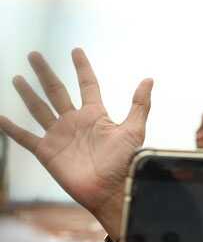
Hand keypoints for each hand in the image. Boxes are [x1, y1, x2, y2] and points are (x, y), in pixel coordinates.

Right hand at [0, 48, 151, 236]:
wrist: (112, 190)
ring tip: (17, 78)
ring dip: (27, 94)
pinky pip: (25, 137)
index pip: (87, 85)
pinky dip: (11, 129)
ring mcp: (59, 136)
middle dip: (45, 73)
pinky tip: (0, 118)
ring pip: (39, 109)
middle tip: (34, 54)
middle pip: (57, 91)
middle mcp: (75, 122)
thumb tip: (149, 79)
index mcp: (96, 115)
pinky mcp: (47, 152)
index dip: (82, 68)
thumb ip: (140, 105)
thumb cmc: (126, 162)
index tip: (76, 50)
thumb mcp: (134, 130)